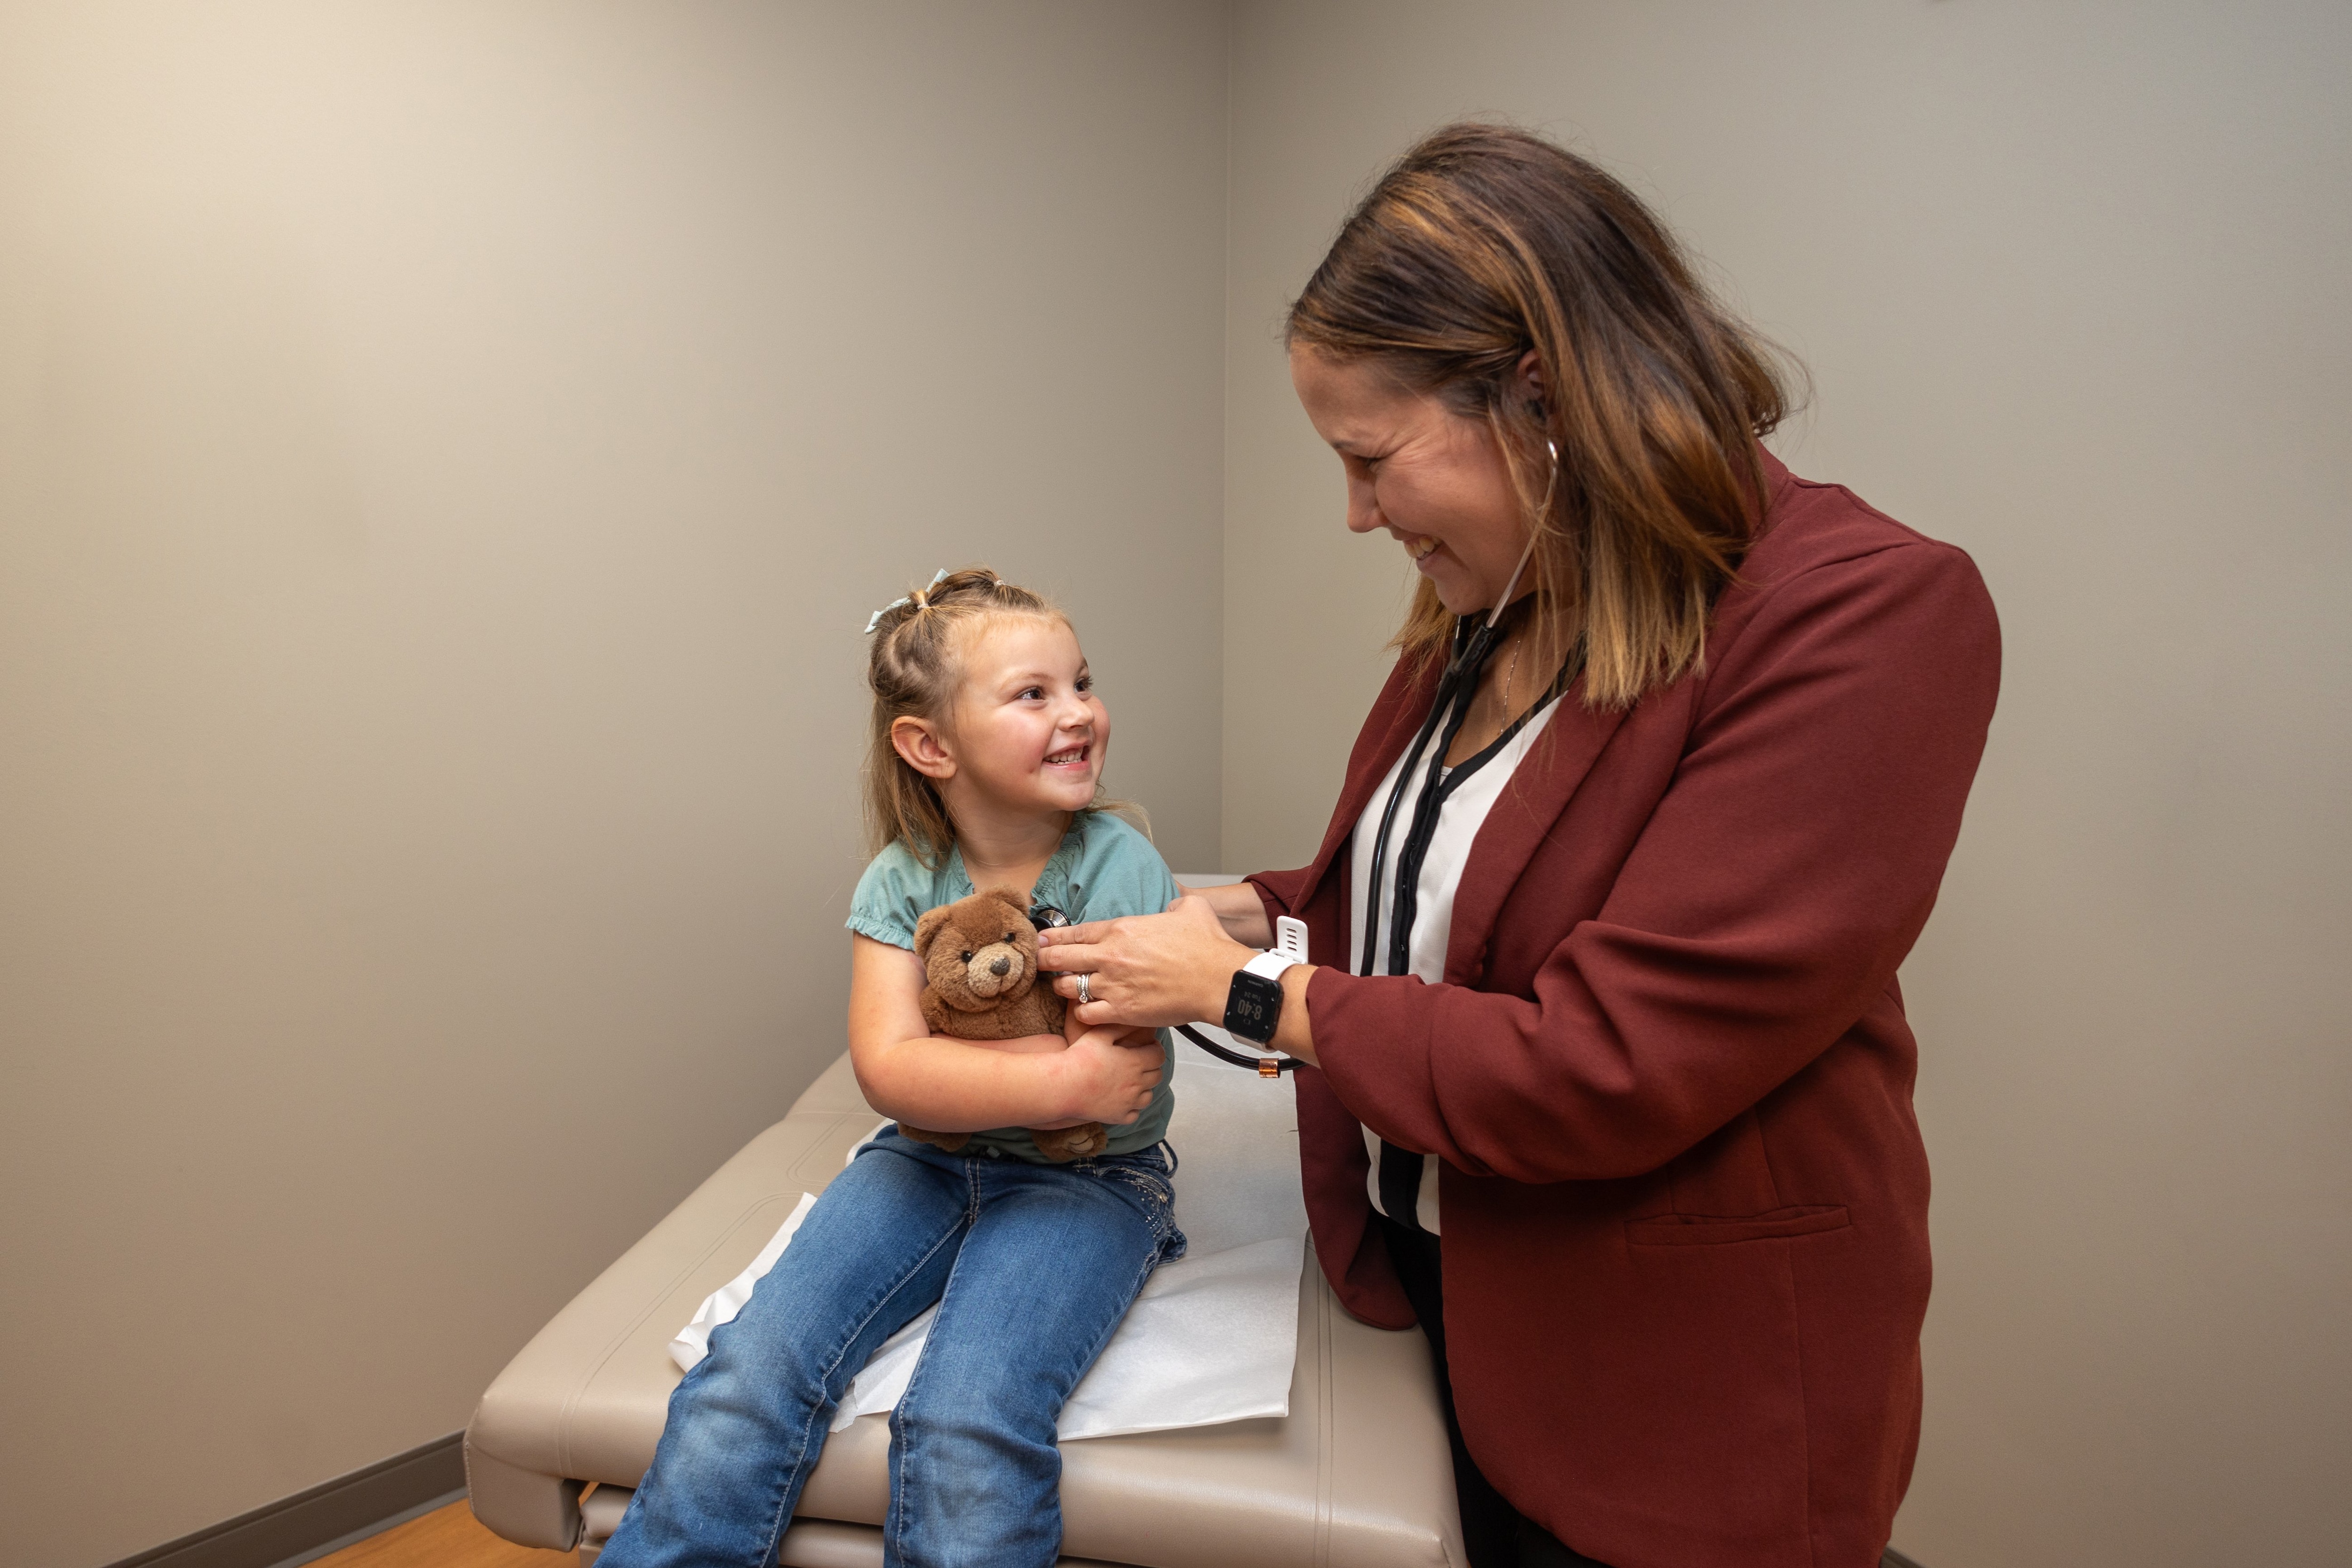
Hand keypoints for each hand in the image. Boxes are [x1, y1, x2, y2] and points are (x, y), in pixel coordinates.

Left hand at [1037, 894, 1250, 1030]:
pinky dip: (1081, 1013)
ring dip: (1063, 988)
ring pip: (1068, 988)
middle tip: (1041, 965)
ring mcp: (1113, 985)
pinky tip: (1085, 1011)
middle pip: (1060, 959)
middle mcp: (1110, 956)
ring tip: (1063, 989)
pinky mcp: (1122, 1011)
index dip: (1053, 937)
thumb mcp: (1189, 909)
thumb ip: (1173, 905)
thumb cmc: (1207, 946)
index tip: (1041, 940)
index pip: (1074, 932)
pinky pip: (1085, 1014)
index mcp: (1121, 929)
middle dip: (1046, 961)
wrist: (1218, 980)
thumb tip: (1171, 908)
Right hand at [1053, 1025, 1163, 1125]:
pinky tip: (1121, 1100)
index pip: (1159, 1056)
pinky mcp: (1119, 1117)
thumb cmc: (1079, 1057)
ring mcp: (1128, 1102)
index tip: (1148, 1047)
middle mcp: (1136, 1084)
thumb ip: (1121, 1027)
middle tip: (1139, 1063)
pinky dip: (1131, 1107)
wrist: (1063, 1085)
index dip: (1155, 1049)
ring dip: (1144, 1088)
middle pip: (1157, 1076)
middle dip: (1151, 1067)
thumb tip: (1136, 1021)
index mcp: (1134, 1062)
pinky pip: (1134, 1114)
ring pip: (1148, 1097)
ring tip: (1131, 1082)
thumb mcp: (1100, 1034)